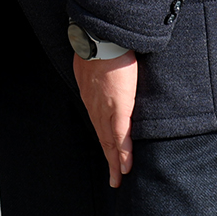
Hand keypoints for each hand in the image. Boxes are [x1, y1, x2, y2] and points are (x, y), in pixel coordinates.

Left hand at [71, 50, 137, 186]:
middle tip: (113, 177)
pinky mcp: (118, 108)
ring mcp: (106, 109)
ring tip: (119, 178)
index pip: (98, 123)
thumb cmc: (101, 44)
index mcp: (90, 95)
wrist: (100, 38)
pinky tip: (126, 167)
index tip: (108, 153)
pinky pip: (121, 136)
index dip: (104, 140)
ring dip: (115, 162)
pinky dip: (123, 153)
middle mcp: (95, 106)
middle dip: (108, 158)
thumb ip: (98, 71)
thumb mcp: (94, 60)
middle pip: (102, 138)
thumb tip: (102, 70)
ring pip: (110, 142)